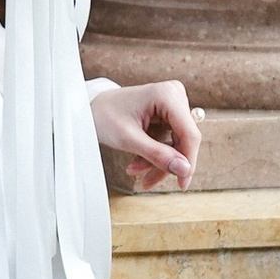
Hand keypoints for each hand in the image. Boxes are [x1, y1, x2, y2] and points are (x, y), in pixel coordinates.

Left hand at [88, 75, 202, 192]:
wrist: (91, 108)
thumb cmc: (104, 116)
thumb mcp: (129, 139)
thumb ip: (157, 154)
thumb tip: (184, 170)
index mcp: (167, 95)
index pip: (189, 134)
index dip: (188, 161)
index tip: (182, 183)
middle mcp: (174, 95)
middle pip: (184, 140)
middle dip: (166, 163)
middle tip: (147, 181)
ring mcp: (173, 103)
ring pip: (177, 143)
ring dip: (158, 161)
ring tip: (134, 169)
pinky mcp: (169, 112)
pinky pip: (170, 140)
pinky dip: (155, 154)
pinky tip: (137, 162)